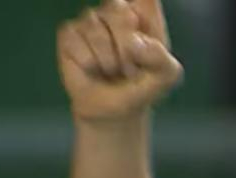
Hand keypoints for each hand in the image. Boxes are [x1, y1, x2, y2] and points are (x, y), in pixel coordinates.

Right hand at [56, 0, 181, 122]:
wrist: (116, 110)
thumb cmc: (142, 86)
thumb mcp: (166, 76)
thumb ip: (161, 57)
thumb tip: (133, 43)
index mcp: (146, 13)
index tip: (135, 14)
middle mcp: (117, 9)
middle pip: (120, 9)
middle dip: (126, 46)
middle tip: (130, 66)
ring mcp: (91, 19)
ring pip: (96, 30)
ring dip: (108, 61)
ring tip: (113, 70)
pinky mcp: (69, 33)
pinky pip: (77, 42)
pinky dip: (89, 64)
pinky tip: (93, 69)